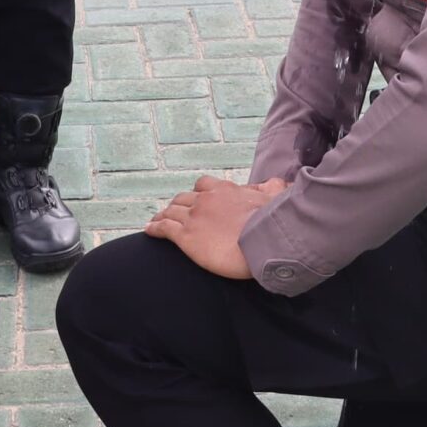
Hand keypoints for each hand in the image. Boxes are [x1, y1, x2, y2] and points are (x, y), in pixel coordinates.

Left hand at [147, 175, 286, 278]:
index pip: (204, 185)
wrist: (263, 243)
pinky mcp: (186, 236)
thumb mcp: (275, 198)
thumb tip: (278, 183)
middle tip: (173, 212)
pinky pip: (164, 228)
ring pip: (171, 212)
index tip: (197, 200)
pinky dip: (154, 228)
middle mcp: (205, 199)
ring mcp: (194, 217)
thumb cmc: (273, 223)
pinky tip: (149, 231)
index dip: (198, 193)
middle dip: (178, 205)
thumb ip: (273, 188)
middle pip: (184, 198)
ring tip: (157, 221)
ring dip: (163, 215)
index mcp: (224, 190)